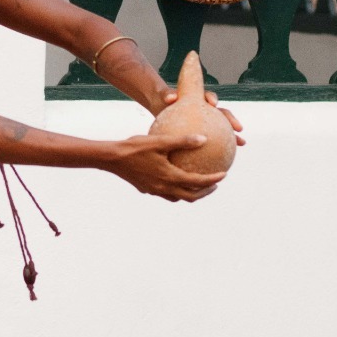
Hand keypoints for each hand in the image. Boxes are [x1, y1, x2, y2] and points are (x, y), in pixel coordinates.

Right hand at [107, 132, 226, 201]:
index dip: (213, 180)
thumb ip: (182, 141)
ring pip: (178, 197)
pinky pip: (166, 193)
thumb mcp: (160, 140)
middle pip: (190, 196)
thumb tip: (203, 139)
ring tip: (197, 184)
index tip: (224, 174)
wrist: (111, 159)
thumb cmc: (135, 147)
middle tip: (215, 184)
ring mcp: (154, 191)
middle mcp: (164, 188)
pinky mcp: (147, 189)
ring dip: (190, 193)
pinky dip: (176, 189)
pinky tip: (173, 177)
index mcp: (170, 177)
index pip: (197, 182)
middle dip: (205, 192)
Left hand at [154, 89, 246, 146]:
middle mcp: (206, 109)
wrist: (162, 105)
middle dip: (230, 119)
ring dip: (233, 135)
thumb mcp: (165, 96)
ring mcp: (206, 120)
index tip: (213, 104)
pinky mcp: (203, 131)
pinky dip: (218, 149)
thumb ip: (168, 96)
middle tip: (239, 128)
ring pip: (222, 128)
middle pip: (222, 113)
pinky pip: (211, 141)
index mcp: (199, 99)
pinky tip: (221, 160)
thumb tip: (171, 98)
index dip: (212, 99)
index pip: (208, 97)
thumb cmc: (165, 99)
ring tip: (242, 143)